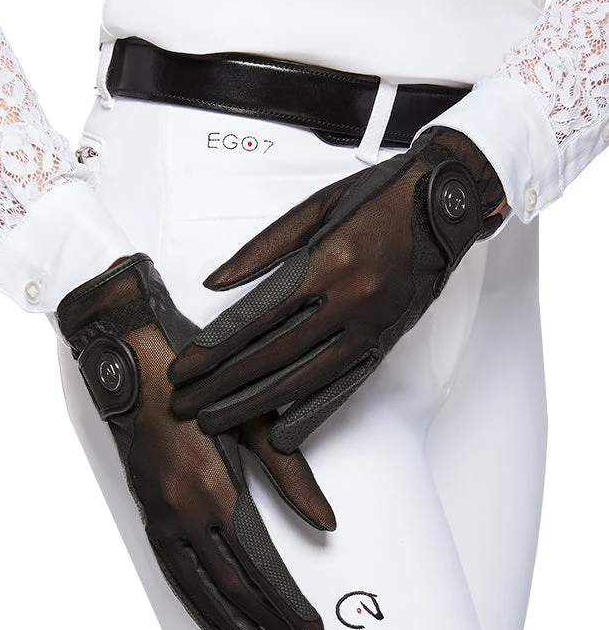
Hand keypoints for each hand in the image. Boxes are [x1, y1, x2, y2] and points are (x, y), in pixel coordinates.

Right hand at [56, 253, 332, 629]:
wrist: (138, 367)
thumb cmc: (202, 387)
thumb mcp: (256, 422)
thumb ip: (293, 477)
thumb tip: (328, 523)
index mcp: (219, 489)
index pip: (262, 567)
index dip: (289, 605)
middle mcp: (188, 511)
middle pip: (236, 588)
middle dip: (273, 625)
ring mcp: (164, 515)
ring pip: (203, 588)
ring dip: (237, 626)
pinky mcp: (150, 512)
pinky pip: (172, 570)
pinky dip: (194, 602)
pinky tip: (214, 623)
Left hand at [167, 127, 505, 451]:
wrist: (443, 204)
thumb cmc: (378, 197)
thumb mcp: (314, 206)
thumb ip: (261, 248)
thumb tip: (215, 283)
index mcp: (330, 259)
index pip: (257, 316)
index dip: (214, 347)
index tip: (185, 367)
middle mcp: (352, 298)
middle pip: (273, 353)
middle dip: (222, 383)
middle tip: (186, 403)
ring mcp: (372, 324)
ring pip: (305, 378)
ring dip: (256, 404)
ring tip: (218, 421)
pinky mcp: (386, 339)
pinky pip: (345, 384)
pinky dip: (312, 412)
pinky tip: (282, 432)